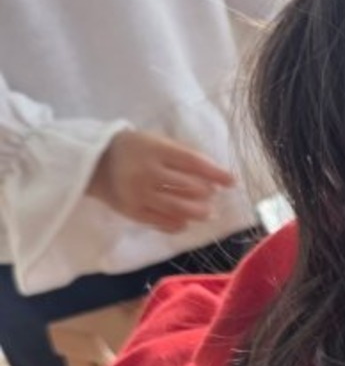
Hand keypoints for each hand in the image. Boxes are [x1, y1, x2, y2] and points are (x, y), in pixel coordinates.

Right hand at [86, 129, 235, 232]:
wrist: (91, 163)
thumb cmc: (133, 149)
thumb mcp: (155, 141)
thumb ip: (182, 155)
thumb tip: (215, 174)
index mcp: (153, 149)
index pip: (193, 163)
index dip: (216, 173)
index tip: (232, 181)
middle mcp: (146, 172)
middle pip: (189, 188)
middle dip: (207, 193)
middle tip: (212, 194)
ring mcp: (138, 194)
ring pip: (180, 208)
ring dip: (199, 212)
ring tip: (206, 211)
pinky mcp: (133, 212)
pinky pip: (165, 223)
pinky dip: (180, 223)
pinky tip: (185, 220)